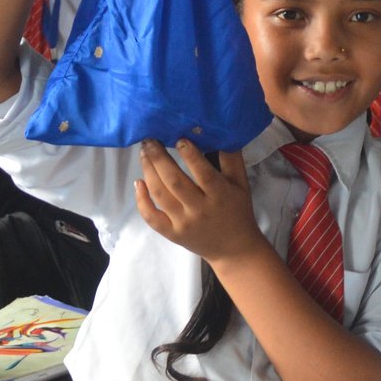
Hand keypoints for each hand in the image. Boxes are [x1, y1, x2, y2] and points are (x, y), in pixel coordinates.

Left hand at [135, 140, 263, 262]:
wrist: (233, 249)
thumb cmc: (238, 210)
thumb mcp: (241, 183)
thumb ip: (232, 158)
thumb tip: (219, 131)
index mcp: (220, 195)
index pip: (203, 173)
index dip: (190, 155)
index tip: (179, 137)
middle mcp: (200, 210)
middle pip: (175, 182)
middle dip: (159, 159)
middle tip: (149, 140)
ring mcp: (183, 224)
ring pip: (161, 196)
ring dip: (149, 172)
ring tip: (144, 153)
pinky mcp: (172, 234)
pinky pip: (152, 218)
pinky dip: (141, 200)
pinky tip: (138, 183)